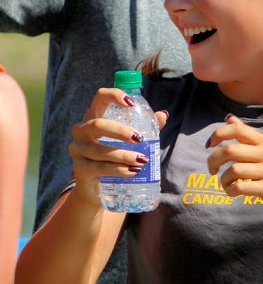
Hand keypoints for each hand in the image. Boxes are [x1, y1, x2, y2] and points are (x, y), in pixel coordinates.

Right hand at [69, 88, 167, 203]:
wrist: (97, 187)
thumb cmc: (115, 156)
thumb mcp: (130, 139)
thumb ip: (146, 126)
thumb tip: (163, 115)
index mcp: (94, 116)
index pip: (100, 97)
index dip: (114, 96)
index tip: (131, 103)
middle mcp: (82, 130)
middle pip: (98, 125)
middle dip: (120, 131)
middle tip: (139, 138)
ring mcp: (78, 150)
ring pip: (100, 150)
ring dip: (123, 155)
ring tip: (142, 160)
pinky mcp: (80, 169)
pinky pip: (100, 168)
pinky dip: (118, 170)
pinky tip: (132, 171)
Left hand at [206, 114, 262, 229]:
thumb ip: (247, 137)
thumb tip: (229, 117)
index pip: (237, 129)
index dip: (218, 134)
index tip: (209, 146)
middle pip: (230, 150)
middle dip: (213, 160)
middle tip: (212, 170)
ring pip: (233, 170)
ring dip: (223, 180)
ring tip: (226, 185)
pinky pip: (240, 187)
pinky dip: (230, 191)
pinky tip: (232, 193)